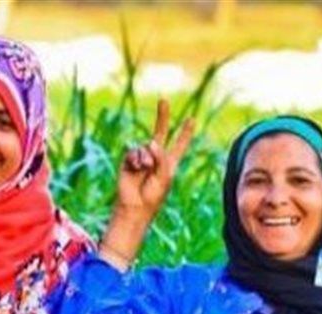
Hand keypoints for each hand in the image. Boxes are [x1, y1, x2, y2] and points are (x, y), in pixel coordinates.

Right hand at [102, 99, 195, 264]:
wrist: (135, 207)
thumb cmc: (153, 195)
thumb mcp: (165, 176)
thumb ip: (161, 157)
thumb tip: (150, 141)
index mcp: (169, 163)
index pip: (179, 144)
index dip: (185, 133)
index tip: (192, 119)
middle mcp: (156, 157)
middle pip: (160, 132)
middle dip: (162, 117)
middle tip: (163, 100)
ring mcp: (142, 158)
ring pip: (146, 146)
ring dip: (147, 159)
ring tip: (145, 172)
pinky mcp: (129, 160)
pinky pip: (134, 152)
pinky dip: (136, 160)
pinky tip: (136, 170)